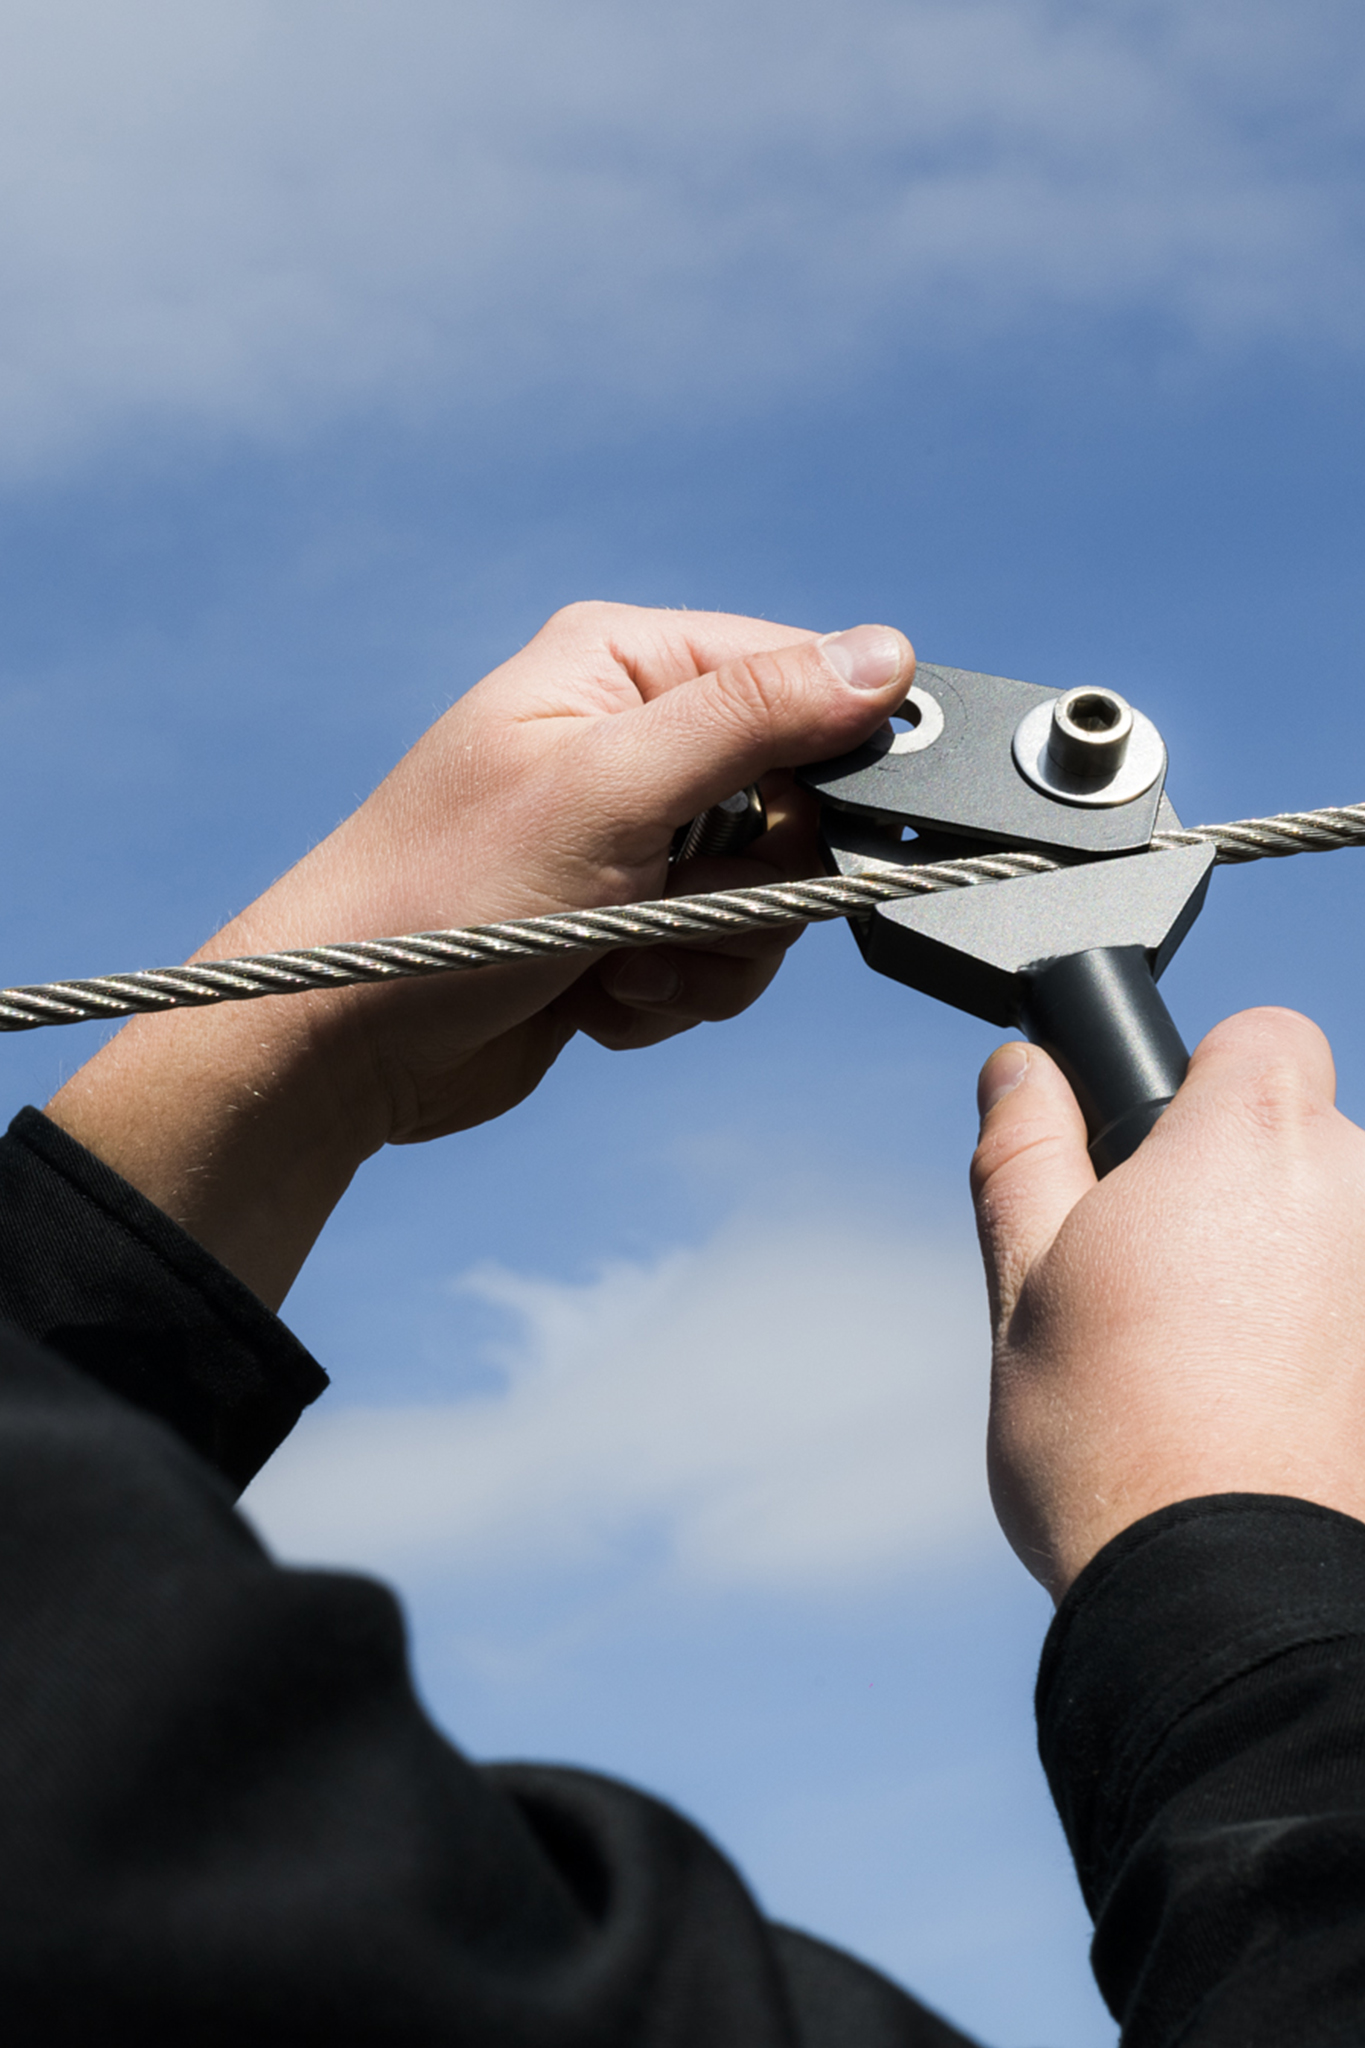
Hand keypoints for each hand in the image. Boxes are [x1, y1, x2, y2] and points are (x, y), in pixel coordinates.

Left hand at [48, 602, 913, 1306]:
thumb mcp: (608, 791)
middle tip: (672, 908)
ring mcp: (635, 842)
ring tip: (612, 961)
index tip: (794, 831)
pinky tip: (593, 996)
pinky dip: (669, 994)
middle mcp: (636, 742)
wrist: (342, 1046)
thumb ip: (751, 719)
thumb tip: (888, 656)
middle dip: (747, 887)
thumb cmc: (442, 901)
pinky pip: (721, 962)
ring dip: (706, 956)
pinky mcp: (631, 927)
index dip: (828, 760)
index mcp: (622, 666)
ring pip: (769, 900)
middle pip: (799, 806)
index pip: (800, 674)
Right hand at [971, 1007, 1364, 1599]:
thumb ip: (1026, 1151)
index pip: (1261, 1036)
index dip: (1200, 1086)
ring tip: (1216, 1371)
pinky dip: (1333, 1345)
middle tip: (1161, 1285)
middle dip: (1243, 1187)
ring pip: (1342, 1235)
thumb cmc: (1112, 1439)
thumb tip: (1021, 1069)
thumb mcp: (1024, 1279)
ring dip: (1295, 1272)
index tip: (1154, 1163)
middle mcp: (1360, 1189)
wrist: (1228, 1602)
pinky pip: (1358, 1316)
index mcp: (1249, 1140)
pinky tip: (1276, 1419)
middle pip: (1307, 1140)